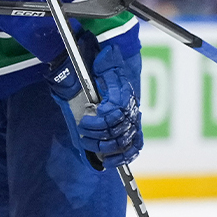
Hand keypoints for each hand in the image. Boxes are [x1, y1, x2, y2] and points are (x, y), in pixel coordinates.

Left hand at [46, 38, 142, 170]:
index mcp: (125, 95)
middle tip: (83, 133)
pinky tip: (108, 163)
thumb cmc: (109, 68)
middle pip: (117, 130)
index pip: (114, 114)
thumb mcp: (105, 62)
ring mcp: (133, 121)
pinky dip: (122, 158)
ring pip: (123, 142)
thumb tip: (104, 54)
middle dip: (97, 135)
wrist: (120, 68)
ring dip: (103, 146)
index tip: (84, 121)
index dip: (98, 121)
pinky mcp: (133, 130)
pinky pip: (133, 149)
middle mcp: (132, 110)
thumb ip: (104, 60)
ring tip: (88, 143)